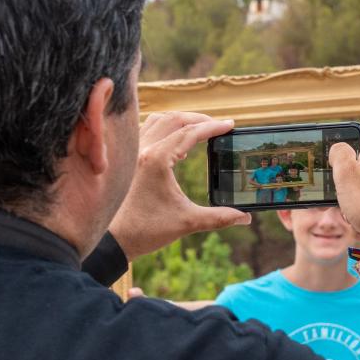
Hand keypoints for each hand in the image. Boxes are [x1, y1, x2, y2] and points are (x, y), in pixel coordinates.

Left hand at [108, 112, 250, 259]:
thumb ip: (219, 218)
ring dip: (180, 120)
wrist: (113, 240)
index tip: (230, 125)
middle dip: (199, 119)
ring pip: (159, 120)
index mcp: (157, 160)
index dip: (213, 127)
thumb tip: (245, 218)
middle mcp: (142, 150)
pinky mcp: (128, 158)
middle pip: (175, 119)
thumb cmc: (146, 230)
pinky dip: (165, 128)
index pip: (190, 133)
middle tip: (218, 125)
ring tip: (199, 129)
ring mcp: (132, 152)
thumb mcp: (187, 223)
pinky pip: (147, 130)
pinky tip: (177, 144)